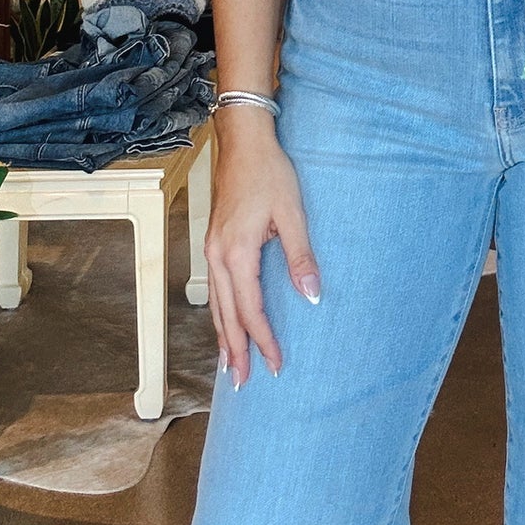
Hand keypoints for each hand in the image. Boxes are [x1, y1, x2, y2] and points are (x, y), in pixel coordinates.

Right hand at [206, 108, 320, 386]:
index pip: (250, 310)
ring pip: (216, 304)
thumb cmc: (270, 173)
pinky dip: (219, 312)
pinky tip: (224, 320)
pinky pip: (214, 288)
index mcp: (238, 253)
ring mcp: (212, 248)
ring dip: (223, 335)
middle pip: (226, 315)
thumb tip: (312, 296)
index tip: (275, 364)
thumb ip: (300, 256)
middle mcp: (219, 256)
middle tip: (243, 383)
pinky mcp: (214, 241)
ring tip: (229, 364)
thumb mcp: (292, 212)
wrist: (243, 141)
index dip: (263, 340)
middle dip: (236, 350)